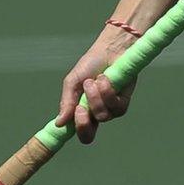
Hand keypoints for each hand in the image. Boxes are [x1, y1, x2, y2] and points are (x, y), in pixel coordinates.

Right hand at [55, 29, 136, 144]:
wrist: (111, 49)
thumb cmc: (91, 64)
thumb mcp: (73, 82)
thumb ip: (67, 102)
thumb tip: (59, 123)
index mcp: (81, 111)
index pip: (76, 131)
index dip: (70, 133)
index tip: (63, 128)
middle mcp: (96, 113)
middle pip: (89, 135)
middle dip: (83, 124)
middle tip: (80, 108)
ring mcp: (110, 109)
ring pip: (102, 117)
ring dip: (95, 98)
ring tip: (93, 80)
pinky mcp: (124, 102)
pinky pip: (116, 107)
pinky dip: (107, 92)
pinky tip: (105, 79)